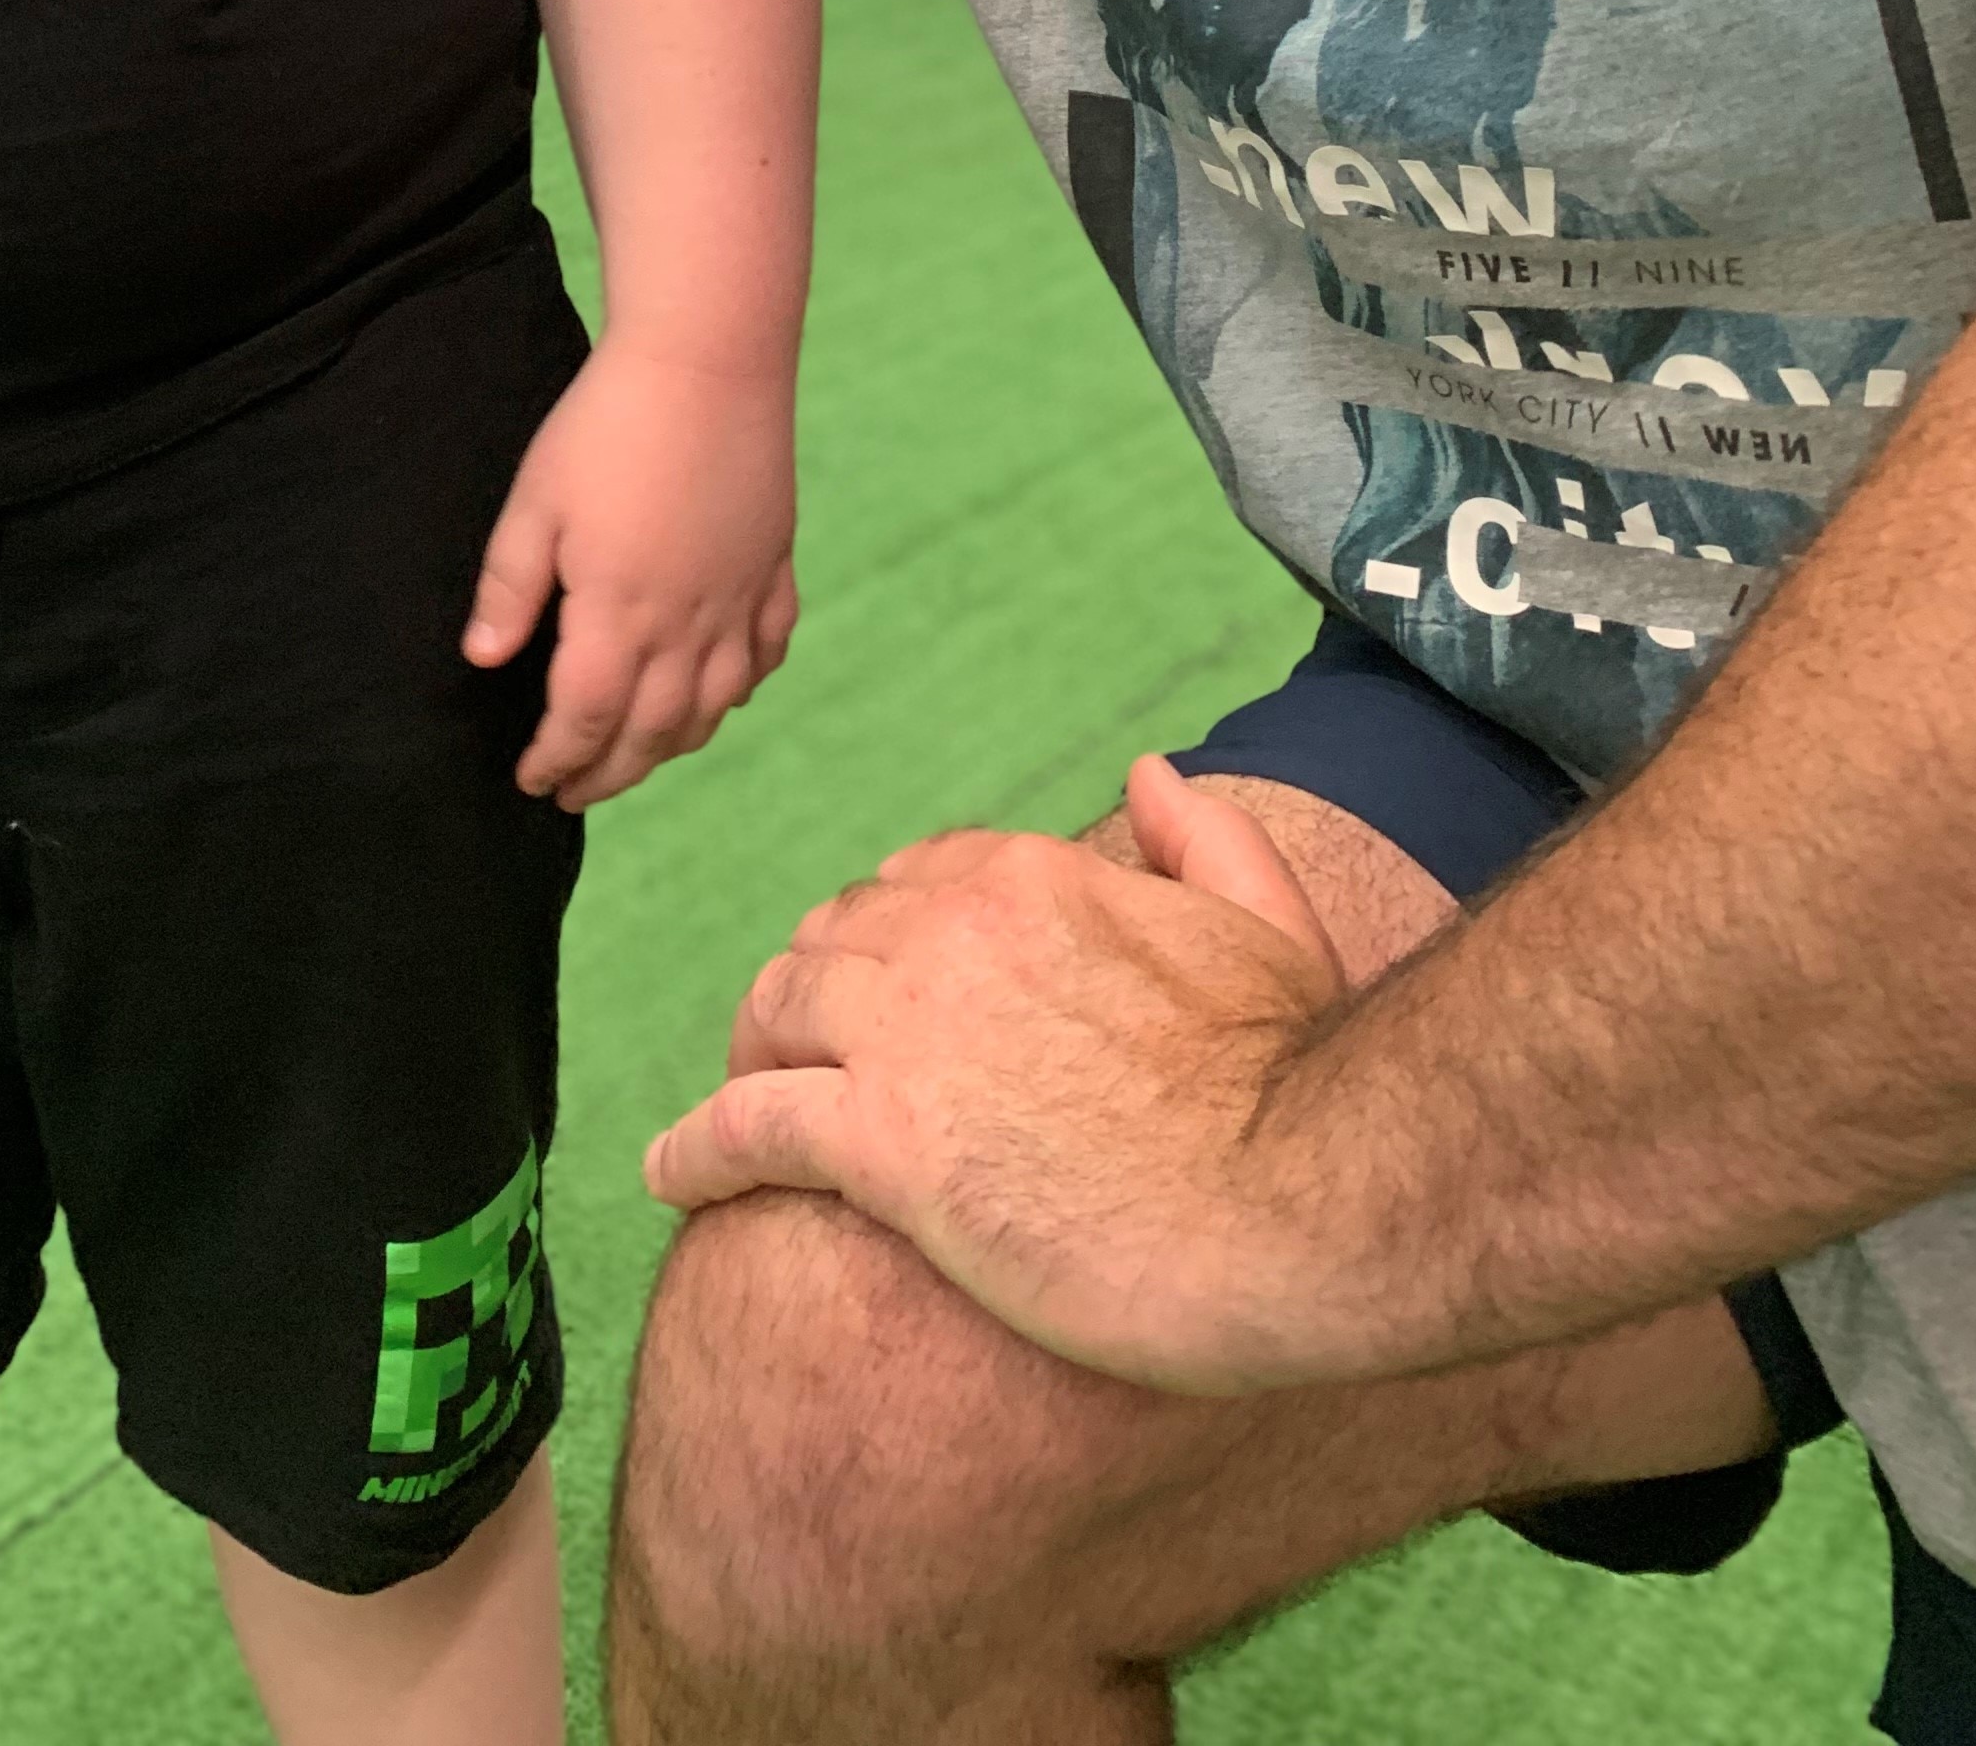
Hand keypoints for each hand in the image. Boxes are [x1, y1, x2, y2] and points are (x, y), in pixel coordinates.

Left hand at [462, 340, 797, 809]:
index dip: (557, 760)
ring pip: (713, 706)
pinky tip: (720, 692)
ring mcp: (739, 598)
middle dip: (610, 773)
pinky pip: (766, 652)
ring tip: (637, 756)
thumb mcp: (534, 502)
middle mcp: (688, 624)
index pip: (587, 720)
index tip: (532, 780)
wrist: (708, 359)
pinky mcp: (773, 564)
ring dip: (672, 744)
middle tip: (575, 791)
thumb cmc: (606, 424)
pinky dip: (741, 687)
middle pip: (652, 732)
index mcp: (619, 615)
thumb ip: (509, 590)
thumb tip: (482, 662)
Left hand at [643, 757, 1350, 1391]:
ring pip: (774, 1016)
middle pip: (829, 943)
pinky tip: (671, 1176)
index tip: (882, 997)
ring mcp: (906, 1034)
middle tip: (795, 1058)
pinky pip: (746, 1128)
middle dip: (807, 994)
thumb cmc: (1301, 1080)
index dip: (886, 943)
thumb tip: (1148, 772)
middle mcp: (948, 932)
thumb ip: (1204, 838)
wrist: (1305, 1202)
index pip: (912, 884)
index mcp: (1029, 876)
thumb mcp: (1268, 923)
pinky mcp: (883, 1143)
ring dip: (748, 1057)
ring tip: (734, 1108)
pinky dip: (696, 1150)